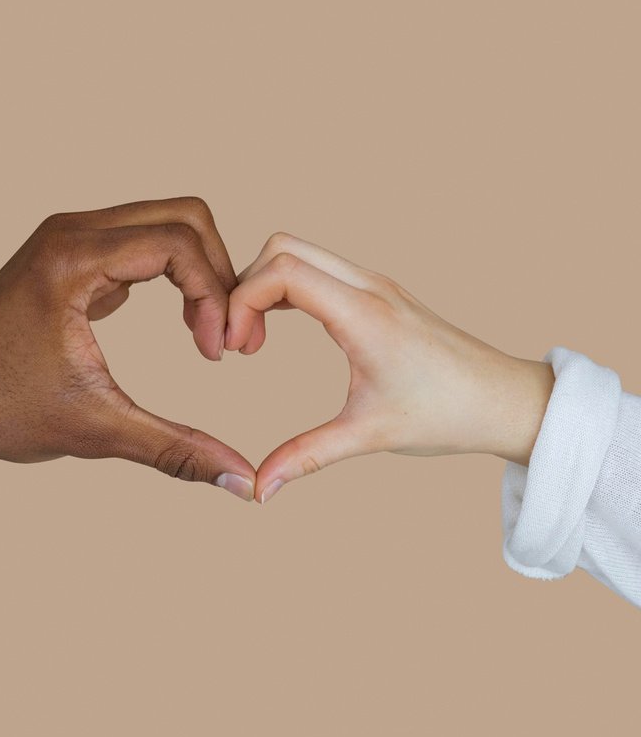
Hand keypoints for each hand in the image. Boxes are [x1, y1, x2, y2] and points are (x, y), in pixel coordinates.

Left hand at [0, 197, 255, 497]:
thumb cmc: (0, 408)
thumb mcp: (96, 430)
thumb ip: (175, 450)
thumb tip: (242, 481)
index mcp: (72, 260)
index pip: (179, 242)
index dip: (215, 296)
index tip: (218, 354)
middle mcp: (72, 232)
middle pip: (184, 217)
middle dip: (219, 275)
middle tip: (228, 339)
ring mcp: (71, 237)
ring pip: (167, 224)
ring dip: (200, 273)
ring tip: (208, 334)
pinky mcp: (72, 253)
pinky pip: (143, 241)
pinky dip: (175, 274)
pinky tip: (182, 324)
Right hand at [225, 233, 554, 502]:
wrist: (505, 401)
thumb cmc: (447, 414)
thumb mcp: (368, 437)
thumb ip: (305, 457)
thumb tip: (256, 489)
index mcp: (364, 314)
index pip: (281, 271)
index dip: (240, 302)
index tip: (231, 350)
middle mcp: (368, 286)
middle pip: (282, 248)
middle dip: (244, 287)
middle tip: (237, 343)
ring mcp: (375, 285)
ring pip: (298, 253)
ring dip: (264, 287)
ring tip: (253, 342)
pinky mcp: (378, 293)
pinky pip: (318, 269)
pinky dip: (286, 289)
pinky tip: (278, 332)